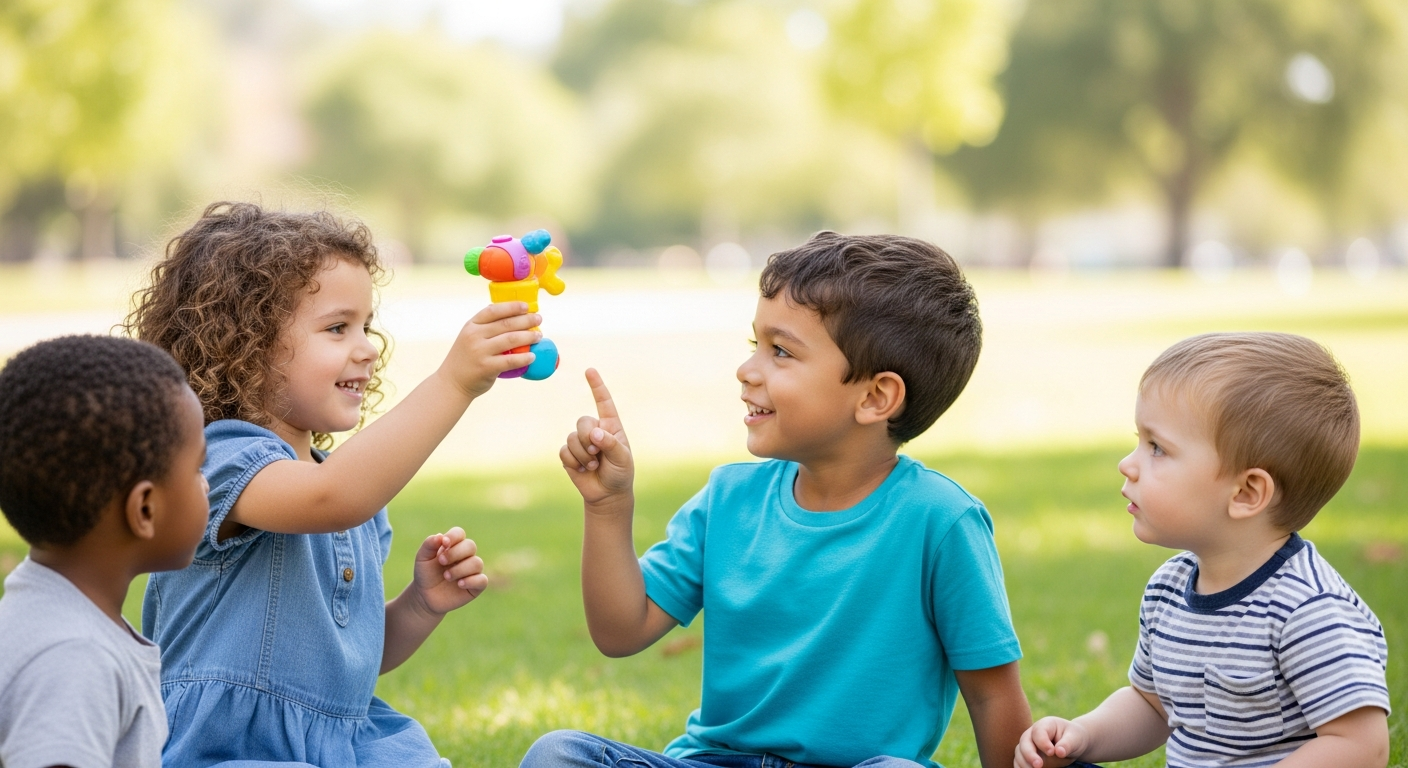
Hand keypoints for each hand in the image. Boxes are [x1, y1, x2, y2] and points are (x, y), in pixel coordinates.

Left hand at [410, 527, 486, 614]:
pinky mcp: (476, 586)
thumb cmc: (425, 575)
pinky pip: (482, 580)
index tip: (444, 543)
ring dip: (460, 569)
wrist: (425, 597)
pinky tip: (459, 584)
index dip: (453, 536)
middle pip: (470, 546)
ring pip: (476, 563)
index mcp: (453, 546)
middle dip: (456, 553)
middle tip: (441, 561)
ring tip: (447, 576)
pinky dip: (471, 581)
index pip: (459, 534)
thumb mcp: (422, 558)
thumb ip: (429, 545)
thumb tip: (440, 536)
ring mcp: (472, 571)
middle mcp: (465, 556)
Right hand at [440, 302, 542, 398]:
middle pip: (506, 324)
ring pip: (511, 339)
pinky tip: (532, 356)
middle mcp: (474, 336)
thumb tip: (511, 315)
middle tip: (539, 319)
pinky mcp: (486, 367)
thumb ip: (486, 327)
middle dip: (526, 320)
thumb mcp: (469, 337)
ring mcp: (480, 351)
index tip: (527, 306)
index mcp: (471, 325)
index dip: (512, 307)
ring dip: (528, 337)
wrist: (452, 382)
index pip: (493, 311)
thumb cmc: (466, 358)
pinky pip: (510, 360)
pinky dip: (524, 358)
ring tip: (539, 336)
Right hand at [560, 368, 633, 506]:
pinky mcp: (569, 454)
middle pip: (582, 421)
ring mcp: (580, 441)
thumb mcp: (622, 459)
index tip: (590, 370)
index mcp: (610, 426)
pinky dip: (573, 462)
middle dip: (587, 438)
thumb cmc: (620, 473)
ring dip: (582, 455)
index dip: (597, 386)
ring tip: (593, 466)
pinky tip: (582, 470)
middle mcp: (594, 430)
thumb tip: (593, 432)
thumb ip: (610, 444)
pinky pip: (564, 451)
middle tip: (596, 454)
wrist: (607, 493)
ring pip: (571, 437)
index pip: (604, 402)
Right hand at [1015, 717, 1087, 767]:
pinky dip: (1021, 767)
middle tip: (1038, 765)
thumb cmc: (1074, 738)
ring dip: (1023, 763)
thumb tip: (1059, 752)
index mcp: (1045, 725)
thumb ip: (1067, 744)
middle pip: (1024, 741)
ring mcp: (1028, 745)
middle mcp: (1033, 734)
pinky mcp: (1027, 756)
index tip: (1051, 752)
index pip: (1038, 732)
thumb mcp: (1075, 738)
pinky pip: (1019, 762)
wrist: (1072, 744)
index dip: (1043, 742)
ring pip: (1019, 753)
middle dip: (1029, 754)